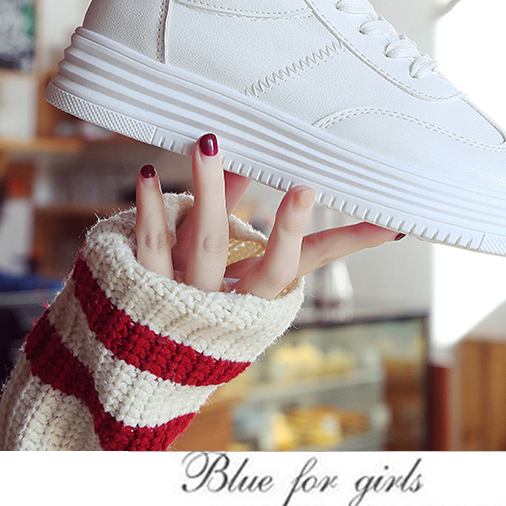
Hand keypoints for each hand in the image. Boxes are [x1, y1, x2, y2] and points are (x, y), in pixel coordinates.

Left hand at [135, 132, 403, 298]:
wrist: (138, 363)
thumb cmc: (201, 306)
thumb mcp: (236, 273)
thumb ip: (261, 230)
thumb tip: (288, 179)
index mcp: (256, 298)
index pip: (299, 267)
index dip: (330, 244)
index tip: (366, 216)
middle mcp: (226, 300)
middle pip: (264, 264)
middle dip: (286, 225)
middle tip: (304, 186)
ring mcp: (185, 293)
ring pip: (205, 243)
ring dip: (210, 190)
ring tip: (210, 142)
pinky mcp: (144, 286)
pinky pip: (150, 246)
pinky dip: (150, 208)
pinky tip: (148, 173)